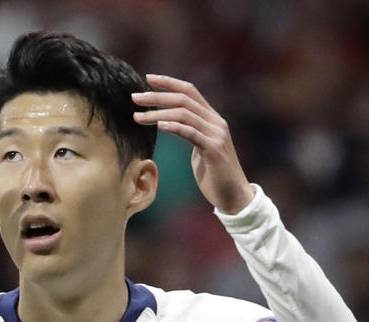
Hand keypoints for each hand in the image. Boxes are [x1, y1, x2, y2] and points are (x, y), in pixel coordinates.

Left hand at [132, 75, 254, 214]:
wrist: (233, 196)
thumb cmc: (213, 174)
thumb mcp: (199, 148)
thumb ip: (189, 133)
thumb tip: (170, 124)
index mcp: (212, 119)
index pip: (190, 91)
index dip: (169, 83)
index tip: (148, 78)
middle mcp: (216, 122)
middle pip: (184, 99)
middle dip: (157, 96)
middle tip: (134, 97)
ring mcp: (216, 134)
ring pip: (184, 114)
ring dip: (157, 113)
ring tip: (137, 116)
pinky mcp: (213, 149)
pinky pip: (191, 133)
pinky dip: (174, 126)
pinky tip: (159, 124)